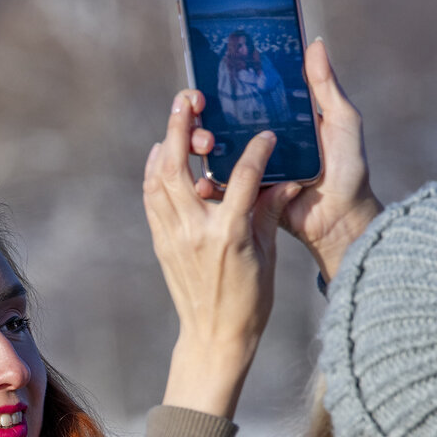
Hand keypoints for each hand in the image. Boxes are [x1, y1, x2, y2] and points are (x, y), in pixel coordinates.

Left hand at [145, 90, 301, 418]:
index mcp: (231, 234)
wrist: (215, 336)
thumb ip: (269, 212)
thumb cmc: (251, 299)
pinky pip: (152, 198)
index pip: (244, 177)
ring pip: (159, 178)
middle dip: (183, 127)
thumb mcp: (268, 255)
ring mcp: (174, 237)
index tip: (267, 135)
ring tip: (178, 120)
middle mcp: (196, 231)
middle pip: (181, 166)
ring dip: (167, 144)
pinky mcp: (163, 243)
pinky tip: (164, 154)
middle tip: (189, 99)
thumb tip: (284, 178)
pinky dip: (156, 171)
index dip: (257, 150)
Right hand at [193, 39, 382, 283]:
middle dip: (203, 116)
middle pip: (223, 124)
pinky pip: (222, 186)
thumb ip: (325, 86)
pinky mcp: (247, 196)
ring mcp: (253, 170)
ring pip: (217, 153)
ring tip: (202, 142)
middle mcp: (262, 143)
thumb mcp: (341, 121)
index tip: (206, 76)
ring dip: (202, 145)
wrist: (342, 219)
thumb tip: (313, 43)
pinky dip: (208, 181)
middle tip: (197, 108)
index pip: (246, 98)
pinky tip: (200, 176)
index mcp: (281, 121)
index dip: (224, 87)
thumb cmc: (348, 170)